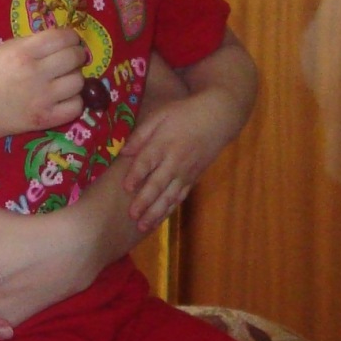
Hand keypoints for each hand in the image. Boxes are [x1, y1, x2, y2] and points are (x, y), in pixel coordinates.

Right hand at [0, 28, 86, 141]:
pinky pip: (76, 106)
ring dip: (74, 78)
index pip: (62, 37)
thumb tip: (61, 40)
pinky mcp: (47, 119)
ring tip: (63, 80)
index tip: (70, 41)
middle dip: (76, 55)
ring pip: (78, 82)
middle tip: (70, 60)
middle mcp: (35, 73)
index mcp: (23, 52)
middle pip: (74, 58)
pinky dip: (73, 101)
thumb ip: (33, 42)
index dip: (71, 37)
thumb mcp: (6, 49)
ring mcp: (43, 98)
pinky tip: (64, 99)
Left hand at [121, 91, 235, 232]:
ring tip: (143, 226)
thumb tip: (123, 152)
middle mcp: (174, 161)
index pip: (147, 161)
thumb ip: (141, 134)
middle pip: (158, 184)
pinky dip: (170, 209)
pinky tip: (160, 219)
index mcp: (163, 143)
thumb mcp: (160, 115)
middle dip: (145, 201)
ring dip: (156, 212)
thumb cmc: (184, 114)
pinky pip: (180, 197)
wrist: (218, 118)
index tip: (126, 187)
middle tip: (132, 216)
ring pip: (169, 196)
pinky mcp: (193, 178)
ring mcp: (185, 172)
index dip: (137, 175)